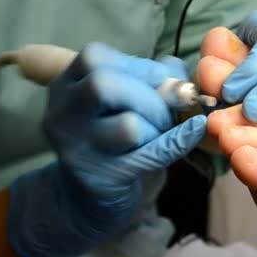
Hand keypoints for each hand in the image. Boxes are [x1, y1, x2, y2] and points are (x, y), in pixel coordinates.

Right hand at [7, 43, 206, 256]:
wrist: (96, 198)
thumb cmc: (118, 139)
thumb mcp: (129, 100)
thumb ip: (155, 78)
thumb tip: (179, 75)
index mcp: (65, 85)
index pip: (94, 57)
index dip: (138, 66)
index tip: (160, 82)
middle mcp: (61, 114)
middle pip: (104, 85)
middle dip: (150, 95)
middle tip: (167, 110)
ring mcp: (76, 149)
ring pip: (129, 125)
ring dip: (159, 126)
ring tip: (162, 132)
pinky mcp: (100, 179)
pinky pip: (149, 155)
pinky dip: (178, 141)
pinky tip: (195, 131)